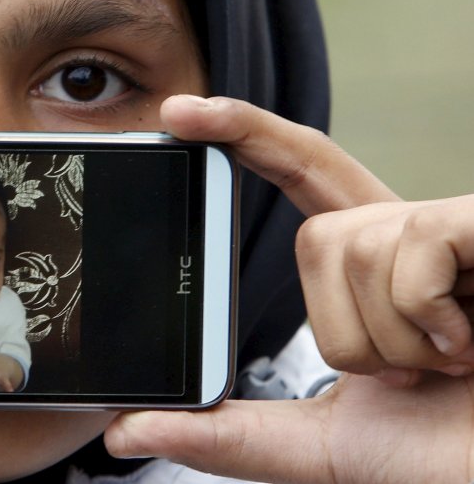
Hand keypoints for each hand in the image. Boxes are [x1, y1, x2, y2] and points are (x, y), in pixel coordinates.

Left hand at [105, 95, 469, 483]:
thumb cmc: (447, 457)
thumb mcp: (320, 445)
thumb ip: (226, 434)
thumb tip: (124, 431)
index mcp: (379, 271)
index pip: (302, 176)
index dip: (247, 134)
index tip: (179, 115)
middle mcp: (415, 236)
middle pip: (316, 230)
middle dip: (344, 324)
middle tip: (409, 377)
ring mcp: (456, 228)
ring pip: (350, 244)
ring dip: (388, 336)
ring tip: (450, 367)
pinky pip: (409, 245)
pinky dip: (425, 316)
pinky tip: (471, 345)